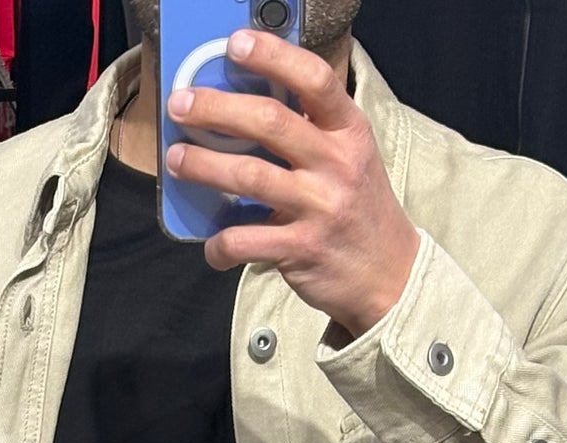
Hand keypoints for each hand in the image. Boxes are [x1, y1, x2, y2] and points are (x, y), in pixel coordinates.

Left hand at [165, 29, 419, 338]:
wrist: (390, 276)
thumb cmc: (358, 209)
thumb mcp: (350, 157)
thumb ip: (312, 130)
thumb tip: (249, 104)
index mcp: (348, 131)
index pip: (314, 79)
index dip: (273, 56)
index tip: (236, 44)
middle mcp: (336, 164)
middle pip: (270, 121)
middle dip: (217, 109)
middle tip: (181, 105)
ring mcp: (320, 207)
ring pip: (250, 176)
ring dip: (204, 166)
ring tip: (176, 159)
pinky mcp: (303, 249)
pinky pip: (248, 241)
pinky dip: (221, 244)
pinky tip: (212, 245)